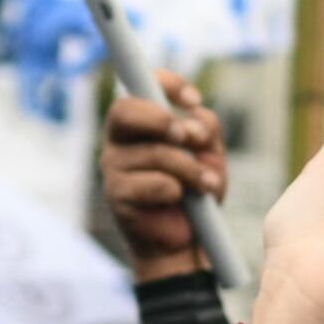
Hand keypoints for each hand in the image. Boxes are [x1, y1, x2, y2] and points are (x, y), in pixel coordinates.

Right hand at [103, 74, 227, 275]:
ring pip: (154, 153)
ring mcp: (113, 169)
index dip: (167, 84)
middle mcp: (119, 141)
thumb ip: (205, 129)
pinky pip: (154, 184)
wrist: (189, 239)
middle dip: (162, 120)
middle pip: (125, 112)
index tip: (195, 100)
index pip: (140, 86)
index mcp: (138, 123)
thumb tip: (194, 122)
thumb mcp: (209, 153)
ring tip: (207, 185)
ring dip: (190, 168)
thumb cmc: (195, 190)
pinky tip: (184, 200)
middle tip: (189, 138)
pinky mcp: (118, 197)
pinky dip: (178, 191)